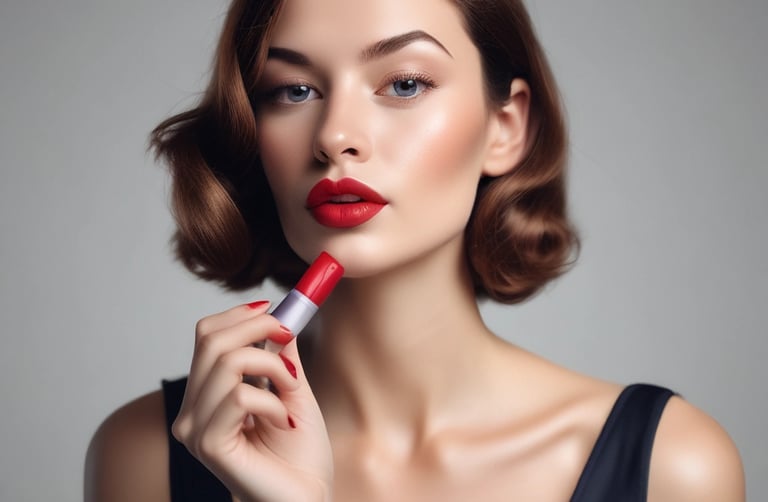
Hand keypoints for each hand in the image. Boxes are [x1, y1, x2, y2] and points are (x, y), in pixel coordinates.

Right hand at [172, 301, 332, 501]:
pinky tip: (283, 421)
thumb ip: (281, 354)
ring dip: (273, 367)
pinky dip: (272, 401)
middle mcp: (193, 409)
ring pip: (227, 363)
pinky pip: (240, 397)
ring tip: (292, 391)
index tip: (276, 313)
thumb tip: (280, 314)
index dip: (240, 315)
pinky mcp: (210, 445)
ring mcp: (196, 428)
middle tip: (291, 336)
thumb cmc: (299, 451)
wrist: (308, 496)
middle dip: (259, 328)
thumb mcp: (293, 388)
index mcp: (207, 393)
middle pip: (211, 340)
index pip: (206, 334)